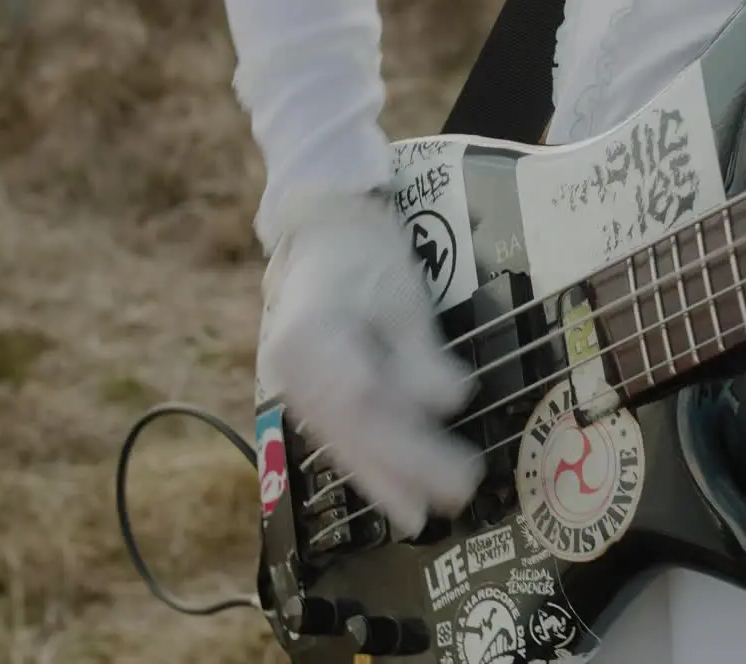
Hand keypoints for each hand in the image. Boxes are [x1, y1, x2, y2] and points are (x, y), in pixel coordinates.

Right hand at [257, 192, 483, 537]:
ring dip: (382, 479)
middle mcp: (290, 368)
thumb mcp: (402, 294)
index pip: (363, 405)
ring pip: (339, 440)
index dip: (409, 448)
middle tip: (450, 502)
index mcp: (310, 336)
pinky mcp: (302, 390)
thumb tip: (451, 401)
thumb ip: (421, 354)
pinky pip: (335, 432)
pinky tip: (392, 487)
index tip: (455, 471)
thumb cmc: (365, 254)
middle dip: (401, 474)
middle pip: (349, 432)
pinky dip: (366, 460)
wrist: (320, 229)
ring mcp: (290, 382)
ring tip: (419, 515)